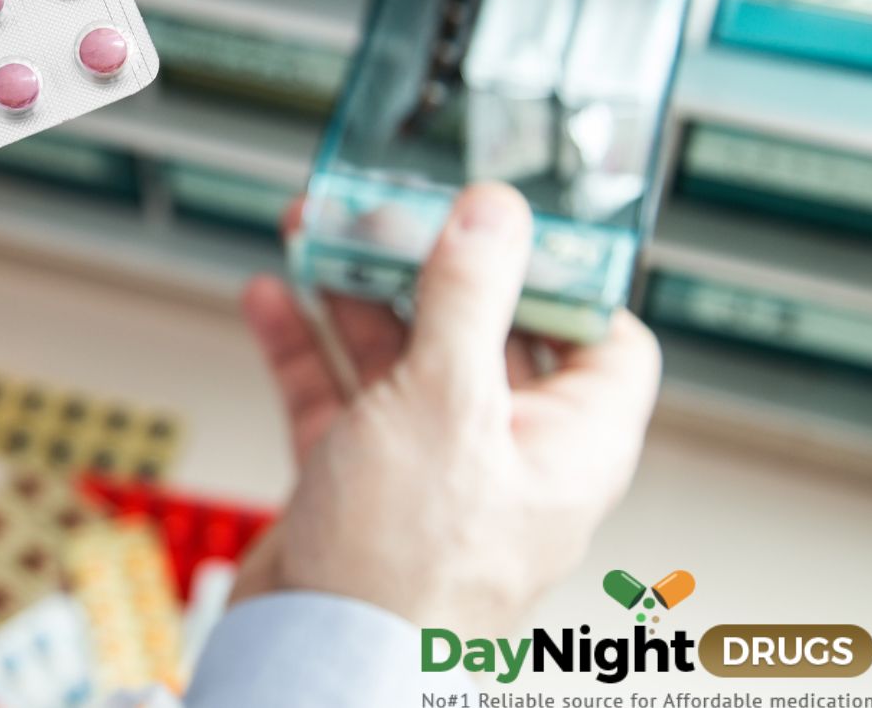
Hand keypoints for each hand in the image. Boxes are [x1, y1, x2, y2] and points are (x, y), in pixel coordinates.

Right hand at [235, 183, 660, 636]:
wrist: (317, 661)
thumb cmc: (408, 570)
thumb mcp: (446, 404)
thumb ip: (468, 298)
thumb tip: (494, 214)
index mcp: (568, 441)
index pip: (599, 335)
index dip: (559, 270)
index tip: (506, 216)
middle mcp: (505, 452)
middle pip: (483, 330)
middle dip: (430, 265)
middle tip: (389, 209)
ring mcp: (428, 466)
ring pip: (399, 356)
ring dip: (356, 293)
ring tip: (317, 232)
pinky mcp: (359, 480)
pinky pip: (336, 396)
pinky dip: (304, 346)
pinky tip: (272, 300)